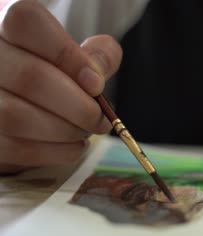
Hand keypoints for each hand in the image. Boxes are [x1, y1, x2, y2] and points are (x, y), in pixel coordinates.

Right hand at [0, 0, 121, 172]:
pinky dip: (56, 152)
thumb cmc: (53, 71)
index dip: (69, 57)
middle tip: (100, 119)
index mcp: (7, 23)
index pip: (28, 24)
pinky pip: (16, 149)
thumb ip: (97, 55)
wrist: (21, 97)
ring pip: (18, 117)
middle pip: (30, 77)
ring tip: (86, 131)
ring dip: (66, 131)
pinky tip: (74, 146)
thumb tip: (98, 72)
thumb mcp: (75, 53)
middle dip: (78, 106)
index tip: (97, 84)